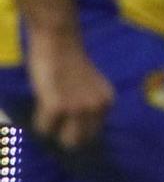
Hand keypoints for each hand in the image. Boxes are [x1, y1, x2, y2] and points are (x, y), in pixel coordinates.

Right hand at [26, 28, 111, 151]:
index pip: (95, 133)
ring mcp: (77, 109)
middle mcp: (96, 108)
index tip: (68, 129)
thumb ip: (88, 104)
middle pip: (81, 141)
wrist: (59, 41)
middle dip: (67, 138)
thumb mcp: (88, 87)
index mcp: (106, 102)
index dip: (79, 132)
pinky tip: (39, 110)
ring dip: (54, 133)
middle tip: (56, 128)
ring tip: (47, 119)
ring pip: (65, 141)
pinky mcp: (56, 106)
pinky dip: (39, 123)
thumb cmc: (70, 61)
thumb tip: (77, 128)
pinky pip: (44, 129)